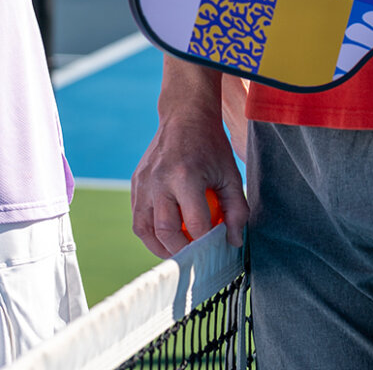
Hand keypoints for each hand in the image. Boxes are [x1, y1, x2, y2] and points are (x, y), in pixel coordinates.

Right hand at [131, 61, 247, 256]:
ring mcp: (143, 182)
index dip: (208, 242)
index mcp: (185, 176)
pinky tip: (166, 234)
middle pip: (166, 232)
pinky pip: (138, 217)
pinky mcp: (136, 182)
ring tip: (178, 250)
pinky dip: (150, 232)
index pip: (195, 224)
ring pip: (144, 230)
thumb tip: (232, 242)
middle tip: (197, 256)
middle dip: (182, 251)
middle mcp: (159, 181)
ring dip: (160, 248)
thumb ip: (236, 210)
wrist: (184, 116)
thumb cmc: (211, 146)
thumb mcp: (230, 174)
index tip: (218, 248)